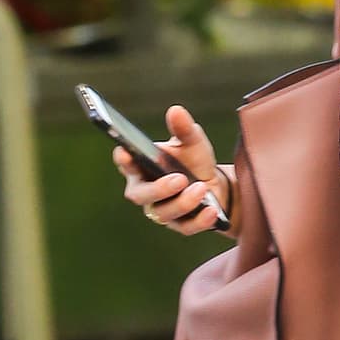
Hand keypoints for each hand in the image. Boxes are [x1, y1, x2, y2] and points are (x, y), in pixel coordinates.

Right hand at [114, 104, 228, 235]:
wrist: (215, 185)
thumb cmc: (193, 161)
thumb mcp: (192, 142)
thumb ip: (184, 129)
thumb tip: (176, 111)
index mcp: (141, 167)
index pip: (125, 164)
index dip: (123, 160)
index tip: (125, 153)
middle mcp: (145, 191)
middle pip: (140, 195)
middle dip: (158, 188)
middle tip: (179, 179)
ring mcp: (162, 211)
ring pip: (164, 213)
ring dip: (184, 202)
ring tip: (201, 188)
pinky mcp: (180, 225)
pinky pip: (186, 227)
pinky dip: (199, 221)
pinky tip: (212, 211)